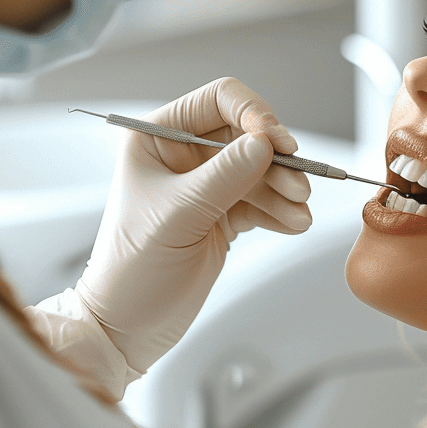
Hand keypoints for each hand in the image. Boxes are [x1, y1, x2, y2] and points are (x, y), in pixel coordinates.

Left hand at [75, 77, 311, 373]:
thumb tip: (265, 144)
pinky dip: (282, 211)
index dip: (254, 115)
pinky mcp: (223, 215)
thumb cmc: (132, 271)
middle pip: (248, 136)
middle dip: (277, 161)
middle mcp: (183, 156)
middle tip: (298, 187)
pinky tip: (292, 224)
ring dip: (285, 190)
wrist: (127, 327)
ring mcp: (206, 187)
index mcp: (157, 138)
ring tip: (299, 214)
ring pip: (261, 171)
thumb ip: (224, 176)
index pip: (218, 100)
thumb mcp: (178, 216)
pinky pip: (263, 201)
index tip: (277, 143)